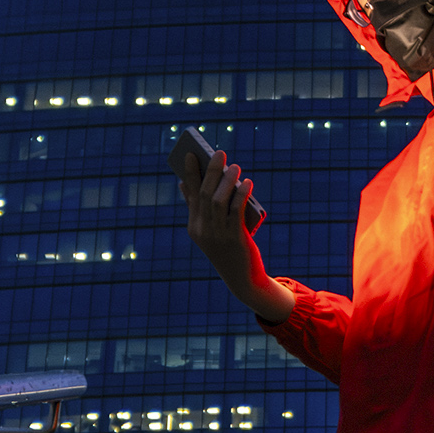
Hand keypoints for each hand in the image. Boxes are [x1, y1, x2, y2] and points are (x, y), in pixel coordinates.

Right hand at [177, 144, 292, 319]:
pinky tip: (248, 183)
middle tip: (219, 153)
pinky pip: (236, 211)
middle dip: (211, 171)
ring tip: (235, 165)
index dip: (190, 173)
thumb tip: (185, 183)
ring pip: (218, 200)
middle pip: (204, 194)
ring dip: (227, 180)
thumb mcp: (211, 230)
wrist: (243, 279)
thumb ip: (201, 209)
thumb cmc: (228, 249)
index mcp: (194, 227)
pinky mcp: (234, 238)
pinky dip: (241, 194)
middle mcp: (202, 231)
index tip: (191, 154)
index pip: (191, 195)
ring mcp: (217, 235)